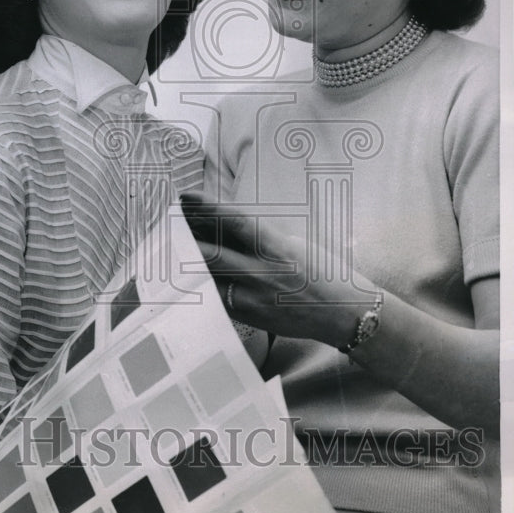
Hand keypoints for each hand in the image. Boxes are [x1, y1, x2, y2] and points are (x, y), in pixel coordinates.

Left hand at [181, 193, 376, 348]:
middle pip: (211, 253)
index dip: (206, 207)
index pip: (234, 222)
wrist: (342, 313)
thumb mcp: (292, 244)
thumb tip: (221, 226)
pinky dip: (203, 283)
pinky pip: (217, 297)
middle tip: (170, 222)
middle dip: (186, 236)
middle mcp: (262, 272)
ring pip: (209, 277)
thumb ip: (258, 237)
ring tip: (174, 246)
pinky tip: (191, 273)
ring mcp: (254, 297)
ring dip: (190, 261)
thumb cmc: (320, 271)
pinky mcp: (249, 316)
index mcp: (275, 247)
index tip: (186, 196)